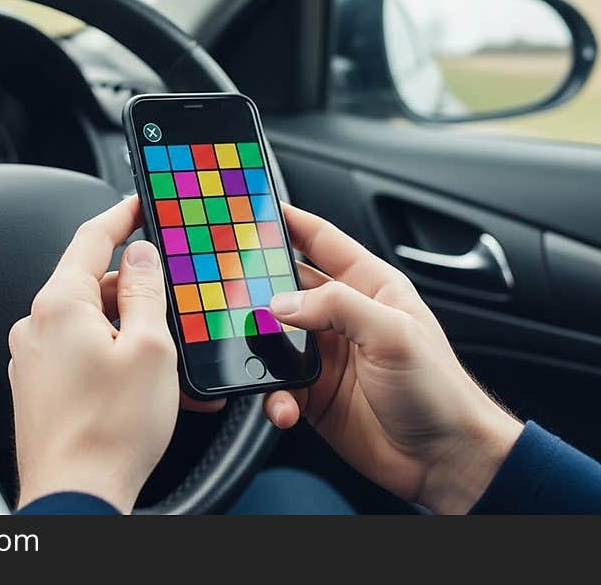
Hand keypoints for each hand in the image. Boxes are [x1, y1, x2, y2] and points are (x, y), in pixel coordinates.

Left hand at [9, 196, 220, 512]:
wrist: (74, 497)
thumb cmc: (108, 433)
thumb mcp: (150, 349)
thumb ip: (146, 291)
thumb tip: (142, 256)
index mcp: (59, 305)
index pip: (91, 238)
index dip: (121, 215)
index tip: (138, 204)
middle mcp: (37, 326)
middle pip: (94, 285)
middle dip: (138, 293)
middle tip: (175, 308)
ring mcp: (35, 358)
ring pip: (92, 323)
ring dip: (132, 332)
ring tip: (171, 364)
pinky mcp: (40, 385)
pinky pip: (81, 354)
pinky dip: (115, 357)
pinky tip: (147, 382)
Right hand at [265, 204, 522, 513]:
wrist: (445, 460)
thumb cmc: (439, 391)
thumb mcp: (392, 333)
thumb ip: (336, 306)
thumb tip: (282, 302)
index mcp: (369, 286)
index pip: (320, 239)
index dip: (287, 221)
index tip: (252, 211)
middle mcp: (343, 316)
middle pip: (286, 286)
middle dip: (257, 287)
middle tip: (228, 289)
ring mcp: (326, 354)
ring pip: (274, 337)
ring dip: (260, 347)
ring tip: (256, 356)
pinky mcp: (314, 393)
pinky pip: (277, 385)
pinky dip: (272, 394)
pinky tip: (284, 404)